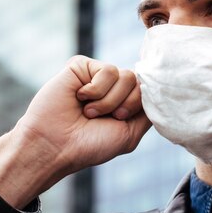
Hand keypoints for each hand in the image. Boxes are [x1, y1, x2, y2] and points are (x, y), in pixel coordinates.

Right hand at [0, 56, 150, 208]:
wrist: (55, 146)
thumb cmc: (89, 145)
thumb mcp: (129, 134)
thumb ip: (146, 111)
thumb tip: (156, 88)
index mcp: (122, 101)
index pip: (147, 90)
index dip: (137, 105)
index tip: (119, 119)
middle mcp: (111, 87)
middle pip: (138, 81)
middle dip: (124, 104)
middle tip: (101, 118)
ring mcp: (95, 75)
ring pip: (125, 75)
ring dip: (108, 100)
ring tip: (88, 111)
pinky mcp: (81, 66)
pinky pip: (107, 70)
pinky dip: (95, 90)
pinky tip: (80, 98)